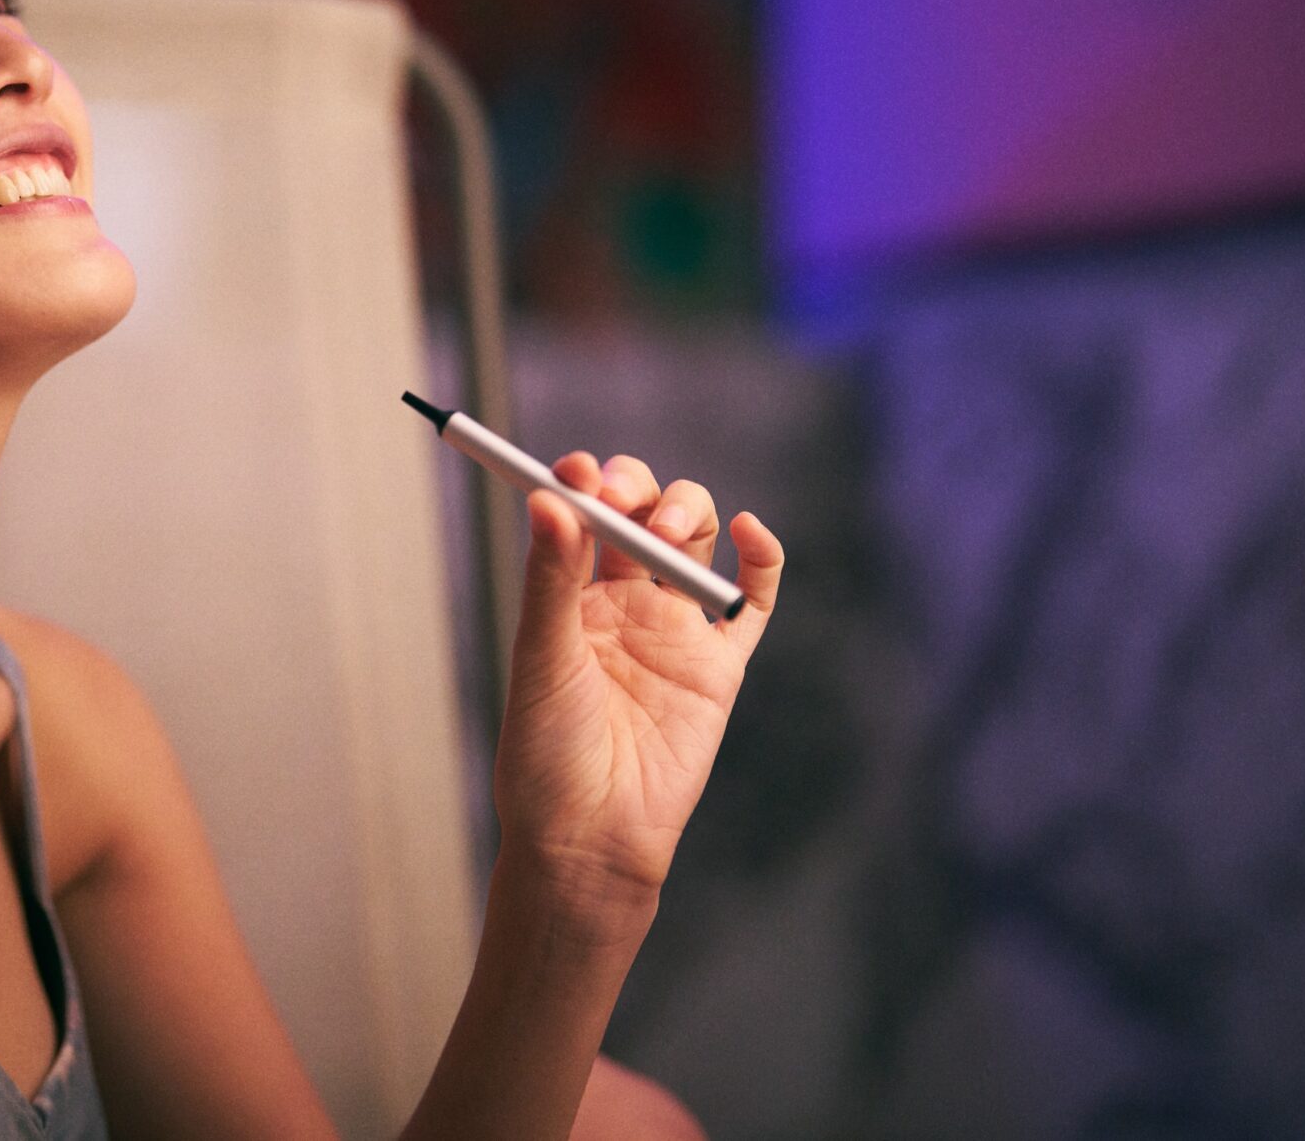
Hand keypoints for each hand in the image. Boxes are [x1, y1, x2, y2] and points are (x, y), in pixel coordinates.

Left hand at [492, 453, 783, 930]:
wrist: (591, 835)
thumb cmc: (547, 753)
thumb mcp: (542, 657)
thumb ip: (551, 579)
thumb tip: (548, 497)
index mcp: (570, 594)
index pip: (583, 513)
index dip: (583, 481)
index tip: (574, 470)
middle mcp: (625, 600)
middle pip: (643, 511)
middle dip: (637, 487)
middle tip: (620, 497)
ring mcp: (675, 628)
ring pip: (695, 540)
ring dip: (687, 511)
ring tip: (668, 528)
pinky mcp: (719, 666)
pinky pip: (753, 601)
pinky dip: (762, 561)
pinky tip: (750, 530)